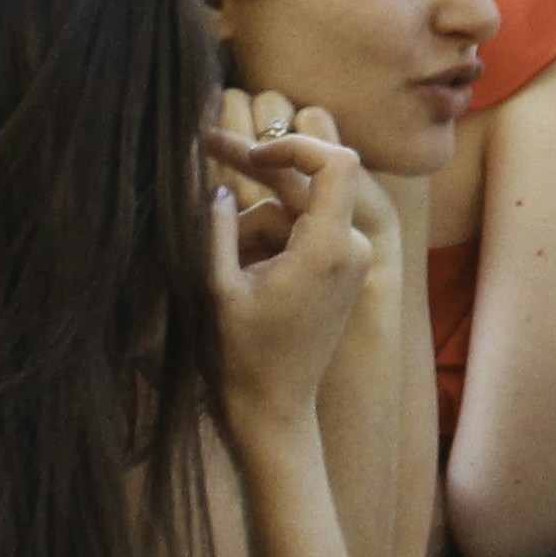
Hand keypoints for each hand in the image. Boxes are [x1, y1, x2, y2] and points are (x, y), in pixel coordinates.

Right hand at [206, 106, 377, 433]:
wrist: (275, 410)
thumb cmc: (243, 357)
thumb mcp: (218, 288)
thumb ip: (216, 229)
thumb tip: (215, 188)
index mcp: (328, 248)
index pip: (336, 163)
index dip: (293, 145)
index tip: (250, 152)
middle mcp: (349, 248)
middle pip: (306, 186)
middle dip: (255, 175)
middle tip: (206, 149)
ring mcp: (348, 260)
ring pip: (293, 212)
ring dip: (252, 225)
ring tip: (222, 269)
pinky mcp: (338, 271)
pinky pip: (300, 233)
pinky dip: (267, 241)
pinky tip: (237, 269)